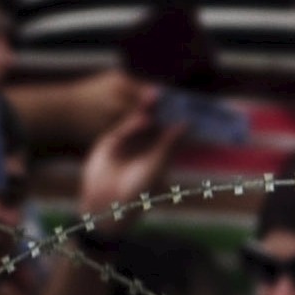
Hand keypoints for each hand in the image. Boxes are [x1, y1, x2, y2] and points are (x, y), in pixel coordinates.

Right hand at [76, 86, 181, 215]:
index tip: (185, 100)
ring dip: (146, 111)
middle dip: (159, 108)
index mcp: (161, 150)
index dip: (175, 114)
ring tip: (154, 98)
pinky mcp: (110, 144)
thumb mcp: (157, 164)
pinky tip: (142, 119)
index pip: (169, 127)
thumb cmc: (139, 189)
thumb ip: (169, 143)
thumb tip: (185, 123)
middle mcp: (144, 145)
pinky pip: (122, 130)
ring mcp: (127, 143)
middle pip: (153, 121)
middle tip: (167, 93)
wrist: (108, 202)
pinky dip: (132, 124)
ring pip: (137, 123)